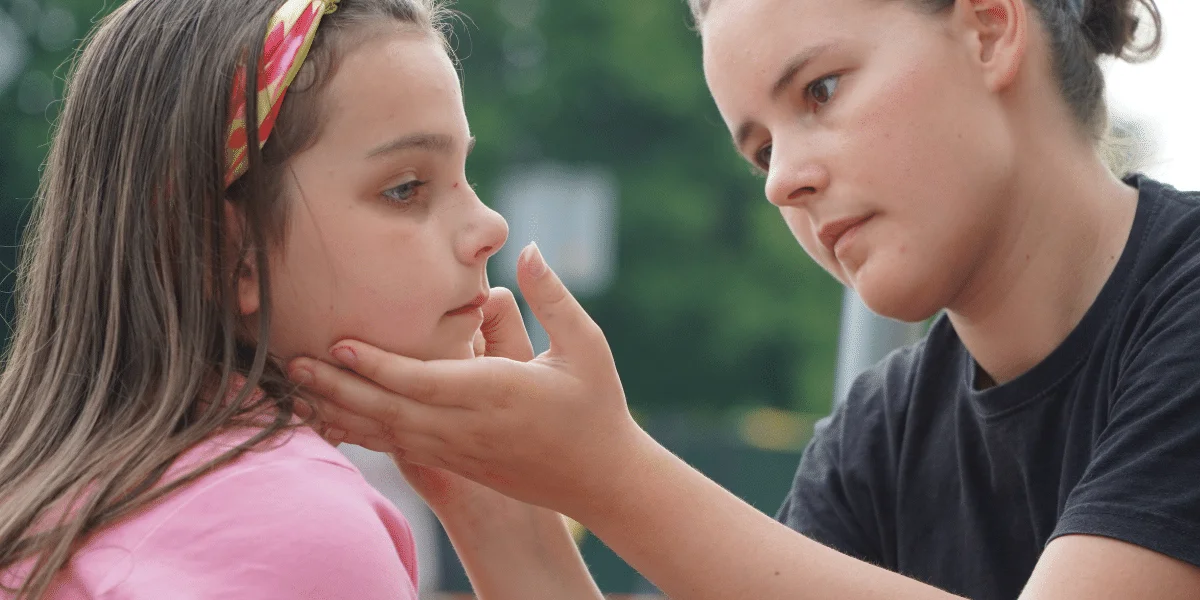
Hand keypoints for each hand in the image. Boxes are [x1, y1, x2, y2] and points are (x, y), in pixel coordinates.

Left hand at [289, 243, 648, 515]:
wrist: (604, 480)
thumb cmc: (598, 407)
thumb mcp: (586, 345)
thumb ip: (551, 297)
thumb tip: (528, 248)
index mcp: (499, 394)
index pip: (426, 381)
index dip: (378, 365)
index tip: (339, 343)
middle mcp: (471, 426)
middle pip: (392, 410)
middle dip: (339, 387)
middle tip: (292, 364)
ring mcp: (460, 450)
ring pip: (388, 433)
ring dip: (341, 410)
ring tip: (296, 391)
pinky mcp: (457, 462)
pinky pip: (399, 446)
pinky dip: (361, 432)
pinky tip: (332, 418)